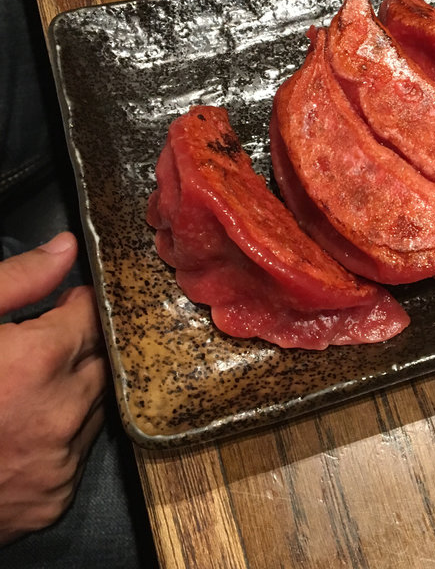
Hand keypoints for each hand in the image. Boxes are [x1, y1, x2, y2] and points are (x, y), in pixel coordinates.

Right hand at [0, 232, 105, 544]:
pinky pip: (77, 452)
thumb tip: (65, 249)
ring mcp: (59, 462)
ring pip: (96, 406)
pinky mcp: (54, 499)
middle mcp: (60, 415)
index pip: (94, 317)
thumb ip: (18, 281)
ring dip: (73, 391)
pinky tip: (20, 429)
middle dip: (78, 348)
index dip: (78, 307)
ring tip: (23, 391)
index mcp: (38, 363)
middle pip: (102, 361)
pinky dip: (60, 436)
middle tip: (41, 348)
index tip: (65, 306)